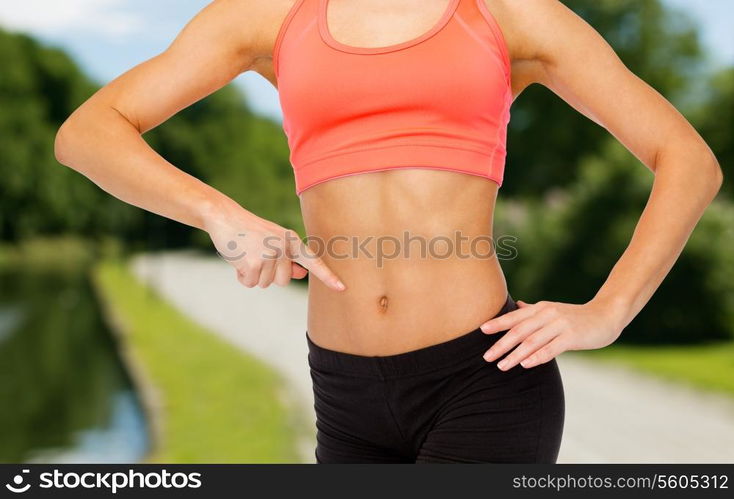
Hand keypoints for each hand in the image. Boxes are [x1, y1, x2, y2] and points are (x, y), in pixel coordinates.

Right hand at [204, 204, 345, 290]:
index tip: (342, 289)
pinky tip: (238, 259)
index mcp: (291, 240)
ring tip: (246, 254)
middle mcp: (283, 247)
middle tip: (255, 255)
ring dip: (253, 275)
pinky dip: (242, 277)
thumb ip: (288, 257)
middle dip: (268, 275)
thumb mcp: (273, 239)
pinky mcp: (254, 263)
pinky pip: (250, 283)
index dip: (328, 277)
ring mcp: (269, 254)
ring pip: (265, 284)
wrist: (225, 217)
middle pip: (283, 281)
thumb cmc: (249, 231)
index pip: (313, 261)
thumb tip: (301, 274)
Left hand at [479, 299, 624, 369]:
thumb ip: (534, 311)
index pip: (515, 317)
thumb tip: (518, 306)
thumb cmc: (576, 316)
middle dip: (501, 344)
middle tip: (486, 357)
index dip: (497, 323)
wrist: (606, 316)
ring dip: (515, 355)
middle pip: (519, 331)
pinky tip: (525, 364)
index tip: (481, 330)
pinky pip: (551, 348)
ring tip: (502, 366)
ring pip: (532, 341)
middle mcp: (547, 314)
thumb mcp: (553, 310)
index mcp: (540, 308)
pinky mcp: (572, 336)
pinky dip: (537, 356)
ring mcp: (560, 325)